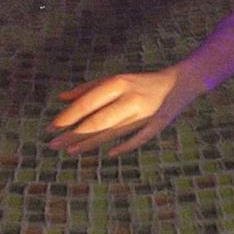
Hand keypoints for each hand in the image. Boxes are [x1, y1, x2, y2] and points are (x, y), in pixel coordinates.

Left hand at [48, 66, 202, 155]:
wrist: (181, 82)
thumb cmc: (139, 81)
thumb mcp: (114, 79)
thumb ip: (88, 88)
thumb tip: (61, 98)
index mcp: (119, 82)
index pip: (88, 102)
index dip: (69, 116)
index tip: (52, 126)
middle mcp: (130, 97)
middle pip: (97, 121)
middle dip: (74, 134)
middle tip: (53, 144)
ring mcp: (144, 113)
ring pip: (112, 133)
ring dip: (90, 144)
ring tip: (69, 151)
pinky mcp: (157, 126)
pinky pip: (137, 139)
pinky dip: (123, 147)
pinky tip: (107, 154)